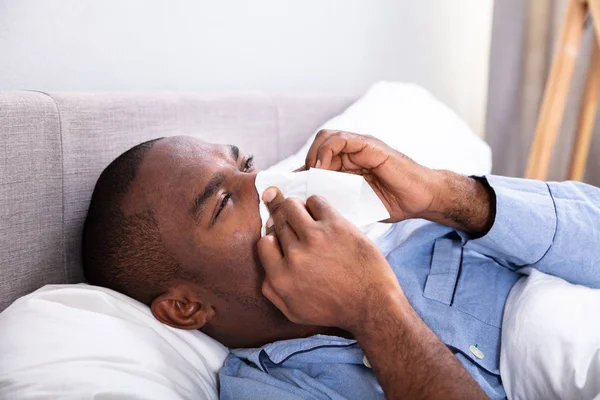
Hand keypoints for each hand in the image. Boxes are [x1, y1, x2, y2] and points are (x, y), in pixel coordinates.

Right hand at [257, 187, 404, 332]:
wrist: (372, 304)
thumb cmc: (336, 309)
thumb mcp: (295, 312)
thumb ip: (272, 292)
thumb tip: (264, 271)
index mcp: (281, 277)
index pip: (264, 243)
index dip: (273, 239)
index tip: (283, 239)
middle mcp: (294, 256)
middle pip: (277, 222)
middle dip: (283, 221)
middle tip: (296, 225)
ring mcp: (314, 238)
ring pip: (291, 206)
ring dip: (295, 208)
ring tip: (305, 217)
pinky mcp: (335, 226)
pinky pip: (315, 201)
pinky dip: (315, 205)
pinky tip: (322, 216)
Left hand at [303, 129, 439, 222]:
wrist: (422, 199)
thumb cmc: (393, 203)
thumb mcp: (356, 206)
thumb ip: (335, 203)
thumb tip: (308, 214)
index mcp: (347, 166)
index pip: (315, 161)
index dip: (300, 173)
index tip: (288, 190)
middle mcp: (351, 153)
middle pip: (316, 148)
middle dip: (303, 164)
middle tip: (299, 184)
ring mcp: (360, 147)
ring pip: (326, 138)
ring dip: (313, 156)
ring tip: (312, 176)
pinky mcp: (369, 146)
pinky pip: (341, 139)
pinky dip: (326, 151)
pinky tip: (323, 169)